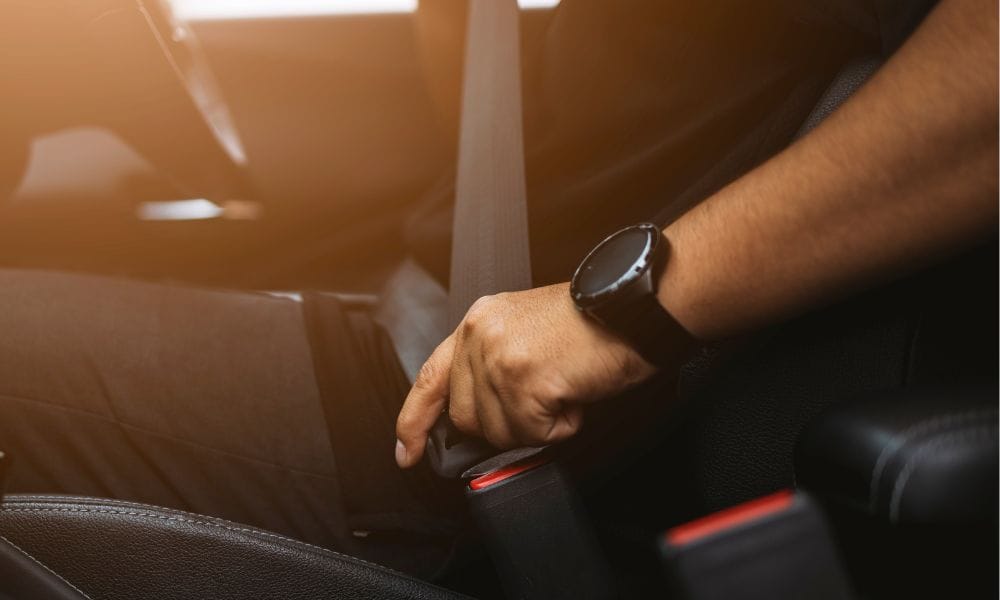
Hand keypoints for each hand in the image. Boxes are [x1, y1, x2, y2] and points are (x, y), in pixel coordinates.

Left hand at [394, 282, 657, 467]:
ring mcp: (499, 357)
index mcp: (477, 323)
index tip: (406, 452)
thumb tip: (478, 418)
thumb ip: (490, 367)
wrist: (631, 308)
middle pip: (468, 418)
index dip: (414, 421)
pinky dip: (561, 426)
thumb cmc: (589, 324)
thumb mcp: (524, 332)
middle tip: (545, 396)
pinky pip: (534, 433)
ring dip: (538, 425)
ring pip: (501, 431)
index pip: (430, 379)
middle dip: (506, 422)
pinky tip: (574, 396)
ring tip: (564, 389)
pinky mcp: (523, 379)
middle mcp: (479, 336)